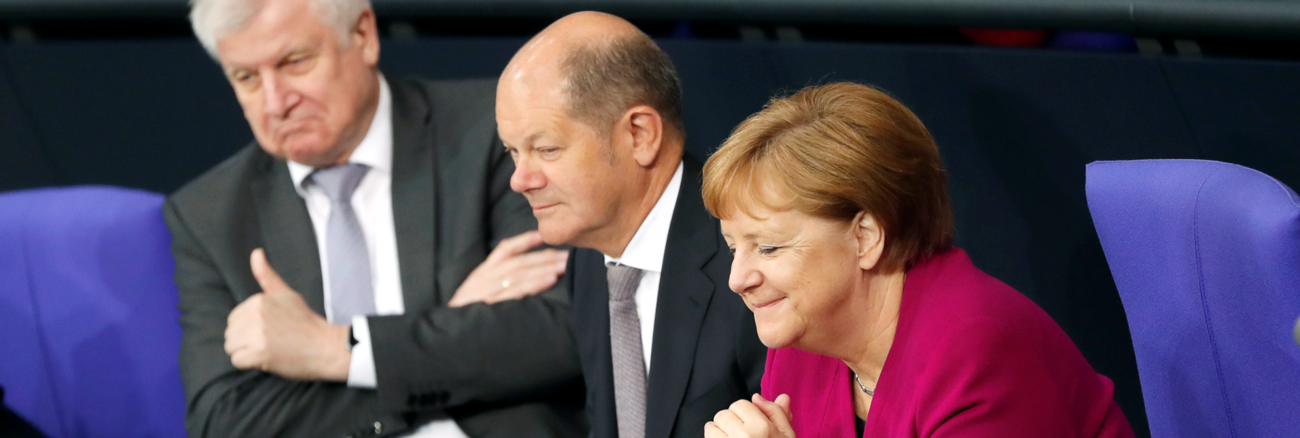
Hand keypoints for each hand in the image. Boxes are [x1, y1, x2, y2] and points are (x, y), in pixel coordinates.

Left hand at [224, 248, 350, 380]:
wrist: (326, 346)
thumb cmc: (306, 321)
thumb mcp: (286, 294)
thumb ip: (266, 275)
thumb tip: (255, 252)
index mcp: (258, 301)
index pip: (234, 319)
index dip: (249, 328)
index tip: (271, 330)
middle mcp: (256, 315)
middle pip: (230, 334)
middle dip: (245, 341)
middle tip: (270, 341)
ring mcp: (257, 335)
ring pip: (231, 347)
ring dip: (246, 352)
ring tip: (268, 350)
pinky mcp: (259, 354)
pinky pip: (237, 361)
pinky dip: (249, 363)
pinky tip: (266, 359)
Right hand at [448, 231, 568, 306]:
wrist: (447, 334)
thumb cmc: (467, 313)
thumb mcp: (478, 292)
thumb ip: (497, 281)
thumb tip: (527, 275)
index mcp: (483, 273)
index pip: (505, 250)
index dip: (525, 241)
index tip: (544, 235)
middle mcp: (485, 278)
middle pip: (519, 262)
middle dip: (545, 257)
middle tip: (568, 256)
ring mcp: (487, 291)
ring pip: (520, 274)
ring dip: (544, 268)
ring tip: (564, 266)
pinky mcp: (490, 306)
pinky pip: (516, 292)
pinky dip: (534, 285)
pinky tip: (549, 281)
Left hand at [705, 394, 794, 437]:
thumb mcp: (787, 436)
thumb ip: (778, 414)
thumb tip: (773, 396)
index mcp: (761, 428)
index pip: (740, 404)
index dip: (745, 412)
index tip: (749, 422)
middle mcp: (743, 436)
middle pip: (723, 414)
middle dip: (730, 420)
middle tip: (739, 432)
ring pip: (711, 427)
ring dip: (717, 430)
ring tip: (728, 437)